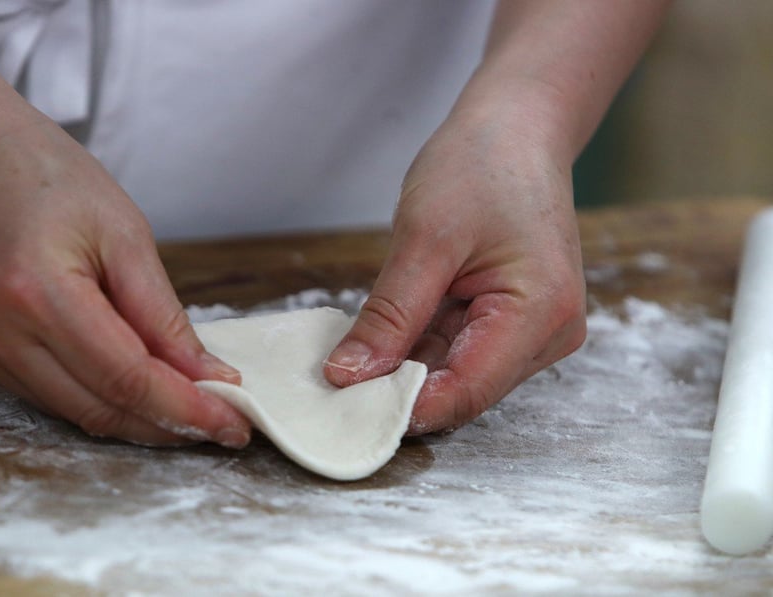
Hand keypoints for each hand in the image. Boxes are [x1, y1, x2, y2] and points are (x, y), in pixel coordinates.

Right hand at [0, 102, 250, 447]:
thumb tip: (205, 376)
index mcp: (35, 291)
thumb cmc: (39, 170)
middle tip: (221, 423)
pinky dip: (96, 396)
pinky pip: (45, 394)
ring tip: (188, 406)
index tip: (234, 421)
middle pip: (99, 408)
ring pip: (73, 411)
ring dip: (135, 418)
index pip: (126, 378)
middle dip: (167, 424)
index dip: (185, 408)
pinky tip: (133, 385)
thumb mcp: (122, 230)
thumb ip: (161, 314)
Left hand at [324, 107, 586, 433]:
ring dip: (409, 366)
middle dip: (402, 388)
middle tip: (338, 380)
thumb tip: (348, 376)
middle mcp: (550, 333)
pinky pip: (462, 349)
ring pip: (459, 373)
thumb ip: (389, 317)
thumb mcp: (424, 240)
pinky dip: (422, 345)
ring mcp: (537, 329)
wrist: (516, 127)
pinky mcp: (517, 320)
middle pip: (465, 390)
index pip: (467, 392)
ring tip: (359, 348)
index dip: (405, 407)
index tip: (344, 405)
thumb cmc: (481, 166)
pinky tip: (388, 332)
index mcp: (540, 313)